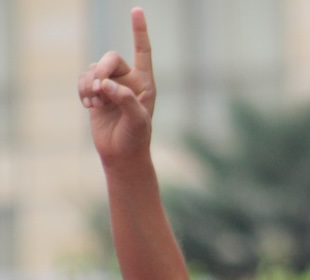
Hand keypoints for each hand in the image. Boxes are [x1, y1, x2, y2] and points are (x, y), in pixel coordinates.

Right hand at [77, 7, 154, 164]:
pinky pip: (83, 79)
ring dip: (89, 84)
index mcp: (145, 83)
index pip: (143, 52)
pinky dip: (82, 90)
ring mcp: (112, 85)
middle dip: (101, 71)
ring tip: (94, 103)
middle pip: (110, 58)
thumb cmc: (136, 138)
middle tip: (98, 90)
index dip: (139, 31)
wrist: (122, 154)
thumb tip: (106, 84)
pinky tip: (88, 106)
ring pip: (94, 69)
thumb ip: (125, 99)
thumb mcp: (137, 120)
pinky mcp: (97, 93)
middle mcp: (129, 80)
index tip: (137, 10)